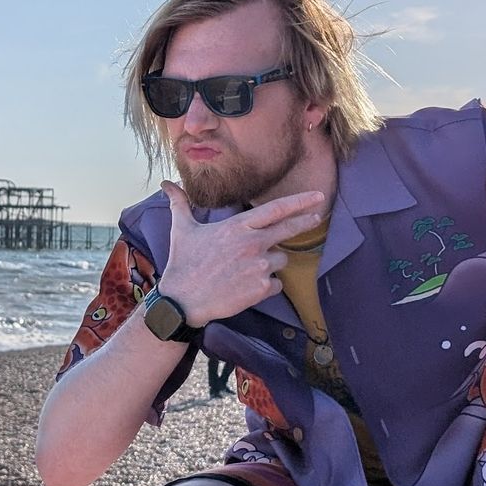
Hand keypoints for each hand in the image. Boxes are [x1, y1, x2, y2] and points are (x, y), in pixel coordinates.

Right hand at [158, 181, 325, 326]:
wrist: (183, 300)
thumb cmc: (183, 263)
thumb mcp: (182, 229)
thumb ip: (180, 204)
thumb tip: (166, 184)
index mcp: (238, 227)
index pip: (276, 209)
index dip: (300, 202)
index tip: (317, 197)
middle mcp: (253, 244)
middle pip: (289, 230)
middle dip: (307, 221)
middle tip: (318, 217)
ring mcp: (259, 267)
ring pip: (280, 261)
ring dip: (270, 263)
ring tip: (245, 270)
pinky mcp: (261, 289)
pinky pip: (276, 284)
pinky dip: (266, 286)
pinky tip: (247, 287)